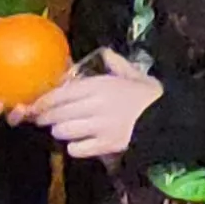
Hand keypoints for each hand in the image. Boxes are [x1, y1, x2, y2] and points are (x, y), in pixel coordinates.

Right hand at [0, 43, 107, 127]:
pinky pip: (43, 111)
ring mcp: (20, 111)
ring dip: (15, 115)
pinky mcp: (44, 113)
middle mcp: (1, 103)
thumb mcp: (16, 38)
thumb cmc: (30, 52)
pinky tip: (49, 98)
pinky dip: (44, 105)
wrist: (59, 65)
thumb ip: (1, 32)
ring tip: (21, 107)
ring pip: (14, 118)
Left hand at [25, 50, 163, 159]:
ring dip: (60, 131)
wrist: (169, 119)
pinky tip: (79, 143)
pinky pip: (77, 149)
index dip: (43, 101)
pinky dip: (74, 147)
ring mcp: (100, 127)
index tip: (34, 105)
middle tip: (44, 119)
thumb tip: (105, 53)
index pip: (60, 94)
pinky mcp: (106, 145)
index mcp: (100, 85)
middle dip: (46, 118)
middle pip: (57, 114)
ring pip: (63, 131)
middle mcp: (96, 105)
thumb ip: (116, 63)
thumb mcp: (134, 74)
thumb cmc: (150, 96)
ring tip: (64, 130)